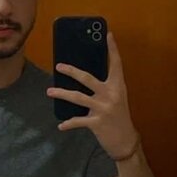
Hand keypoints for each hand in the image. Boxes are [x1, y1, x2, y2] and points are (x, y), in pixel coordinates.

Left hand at [47, 31, 138, 158]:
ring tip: (50, 92)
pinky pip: (78, 121)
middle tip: (59, 66)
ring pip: (78, 97)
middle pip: (88, 78)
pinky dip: (68, 124)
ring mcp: (104, 109)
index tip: (108, 34)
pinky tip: (61, 126)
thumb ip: (105, 88)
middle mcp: (111, 95)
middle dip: (72, 71)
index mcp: (118, 86)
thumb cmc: (119, 118)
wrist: (126, 141)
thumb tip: (84, 78)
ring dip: (62, 94)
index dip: (112, 49)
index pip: (116, 64)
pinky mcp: (97, 123)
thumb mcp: (117, 99)